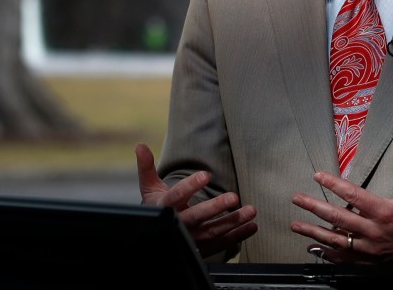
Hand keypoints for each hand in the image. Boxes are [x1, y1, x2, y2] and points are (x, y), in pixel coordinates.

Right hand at [135, 142, 256, 257]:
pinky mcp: (203, 248)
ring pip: (213, 231)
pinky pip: (222, 242)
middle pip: (196, 216)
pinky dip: (238, 235)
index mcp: (166, 208)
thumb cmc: (157, 207)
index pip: (176, 196)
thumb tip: (140, 145)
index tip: (206, 175)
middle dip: (215, 208)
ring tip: (251, 210)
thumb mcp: (150, 189)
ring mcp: (192, 238)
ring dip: (234, 221)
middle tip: (233, 197)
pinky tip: (252, 225)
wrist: (158, 236)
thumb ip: (146, 168)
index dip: (190, 186)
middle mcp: (179, 224)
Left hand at [290, 149, 392, 265]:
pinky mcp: (370, 260)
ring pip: (336, 240)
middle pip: (337, 218)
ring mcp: (370, 248)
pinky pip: (345, 258)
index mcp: (383, 211)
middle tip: (297, 199)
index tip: (318, 176)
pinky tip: (314, 248)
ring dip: (314, 232)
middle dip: (314, 208)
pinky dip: (327, 253)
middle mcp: (373, 231)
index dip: (333, 185)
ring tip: (296, 224)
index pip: (352, 195)